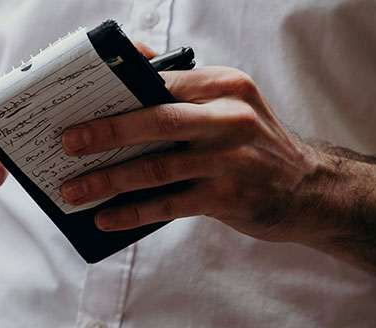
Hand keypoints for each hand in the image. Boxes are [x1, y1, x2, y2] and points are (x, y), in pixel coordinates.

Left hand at [59, 66, 315, 242]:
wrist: (309, 189)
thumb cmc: (255, 145)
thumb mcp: (228, 104)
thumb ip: (182, 87)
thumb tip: (132, 60)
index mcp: (223, 86)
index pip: (159, 82)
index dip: (114, 93)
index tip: (76, 104)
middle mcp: (230, 117)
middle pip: (156, 121)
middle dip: (105, 133)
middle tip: (65, 144)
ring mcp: (231, 160)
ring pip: (156, 168)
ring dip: (109, 181)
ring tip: (74, 191)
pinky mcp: (229, 198)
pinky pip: (169, 205)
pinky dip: (133, 212)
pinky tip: (106, 218)